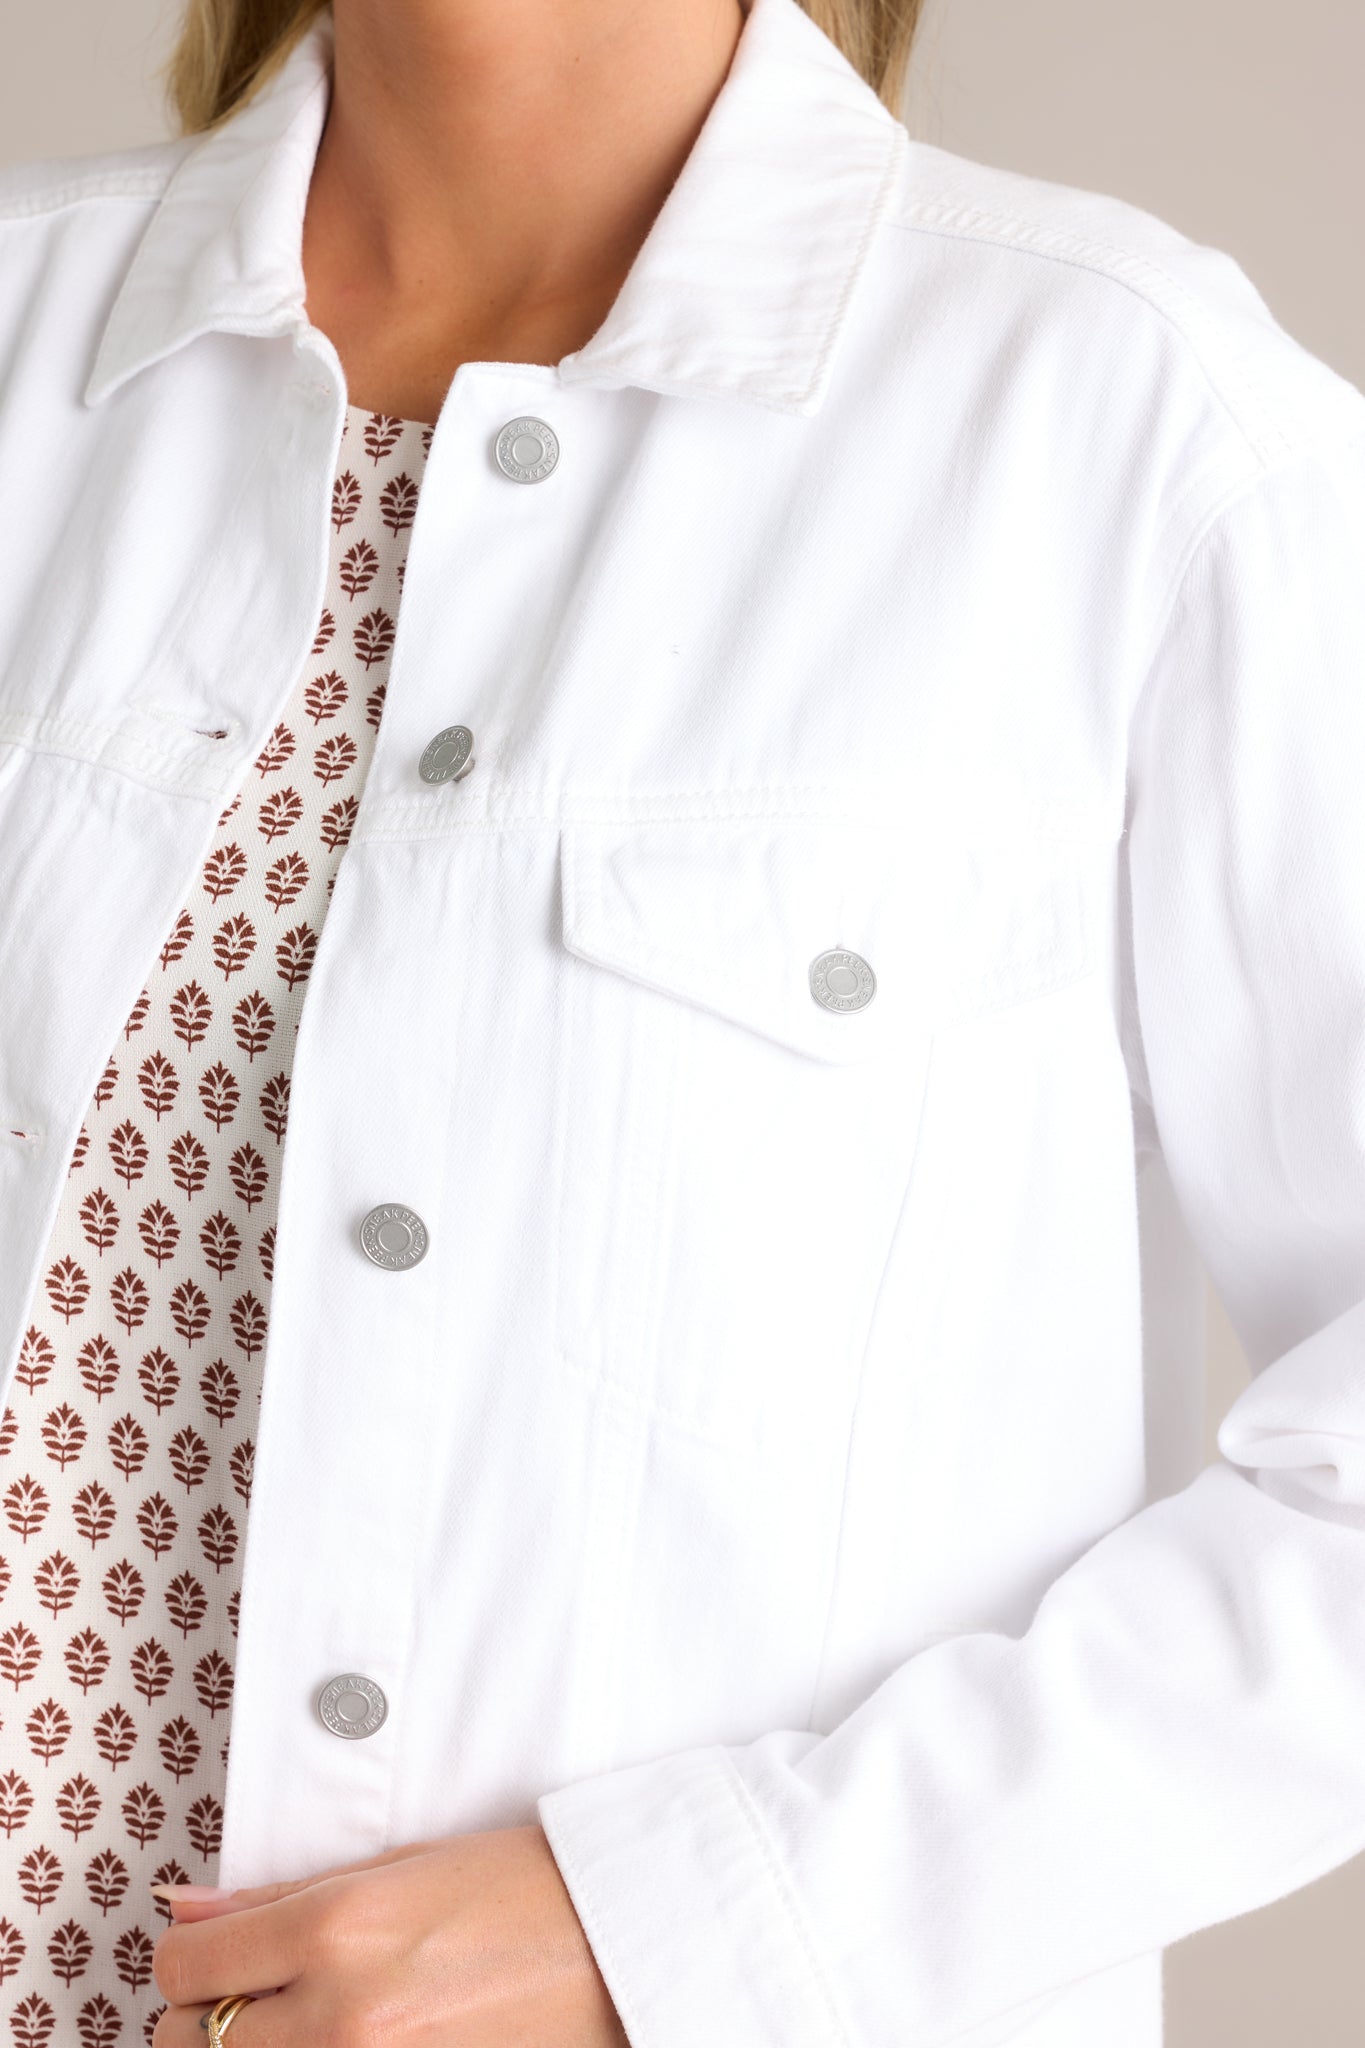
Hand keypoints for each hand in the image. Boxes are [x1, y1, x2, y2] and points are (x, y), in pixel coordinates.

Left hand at [149, 1822, 629, 2044]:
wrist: (617, 1942)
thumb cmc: (518, 1886)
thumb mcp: (396, 1867)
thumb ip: (277, 1897)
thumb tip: (183, 1908)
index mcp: (336, 1925)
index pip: (183, 1965)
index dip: (187, 1957)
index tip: (215, 1952)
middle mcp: (339, 2011)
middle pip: (187, 2042)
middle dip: (204, 2016)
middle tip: (254, 1993)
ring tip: (296, 2021)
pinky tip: (338, 2042)